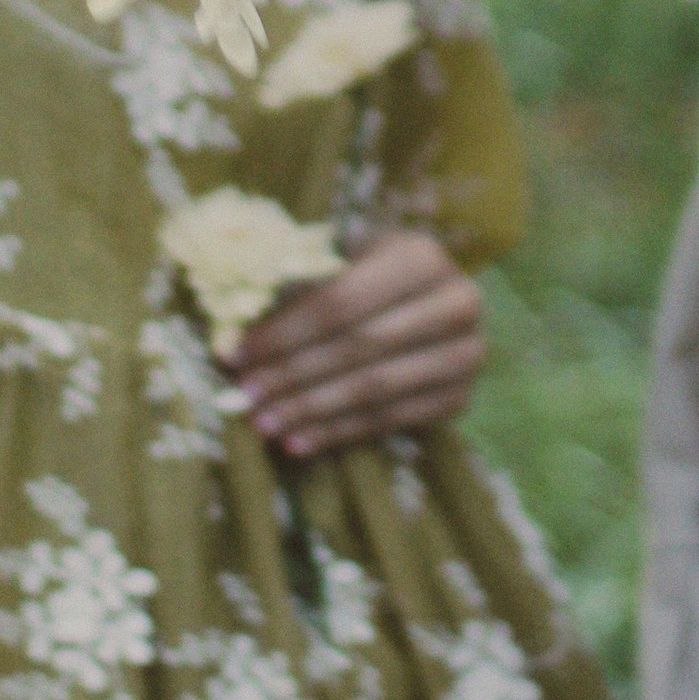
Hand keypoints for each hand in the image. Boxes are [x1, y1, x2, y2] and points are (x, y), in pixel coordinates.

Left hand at [226, 230, 486, 456]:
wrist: (432, 300)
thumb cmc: (372, 274)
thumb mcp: (344, 260)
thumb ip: (298, 285)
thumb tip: (234, 329)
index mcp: (421, 256)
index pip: (340, 302)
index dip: (283, 332)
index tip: (234, 355)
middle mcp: (456, 303)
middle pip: (357, 347)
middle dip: (293, 374)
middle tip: (246, 397)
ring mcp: (465, 355)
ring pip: (374, 389)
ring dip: (311, 410)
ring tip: (265, 424)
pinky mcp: (459, 397)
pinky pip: (390, 420)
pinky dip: (339, 433)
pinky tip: (299, 442)